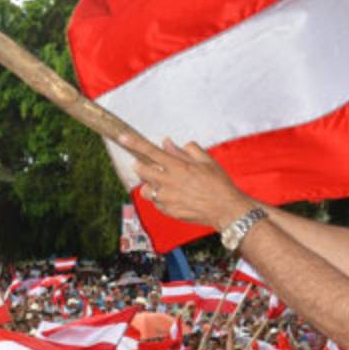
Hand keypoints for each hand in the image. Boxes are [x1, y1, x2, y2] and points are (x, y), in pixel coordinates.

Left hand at [119, 135, 253, 230]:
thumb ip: (185, 150)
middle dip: (142, 166)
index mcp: (178, 167)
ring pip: (145, 189)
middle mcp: (169, 183)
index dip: (135, 143)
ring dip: (150, 184)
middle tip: (152, 166)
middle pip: (141, 171)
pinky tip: (173, 196)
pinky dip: (160, 198)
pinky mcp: (169, 211)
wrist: (226, 209)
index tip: (122, 138)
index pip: (151, 152)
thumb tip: (167, 142)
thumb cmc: (218, 183)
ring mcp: (167, 199)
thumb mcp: (206, 161)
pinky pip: (155, 203)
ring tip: (164, 184)